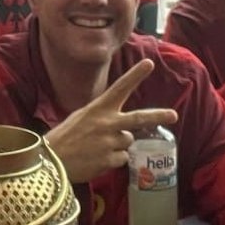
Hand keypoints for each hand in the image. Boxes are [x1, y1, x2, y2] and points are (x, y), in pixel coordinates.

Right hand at [43, 59, 178, 183]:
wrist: (50, 161)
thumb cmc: (65, 138)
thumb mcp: (81, 118)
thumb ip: (103, 118)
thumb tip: (125, 129)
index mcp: (98, 108)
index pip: (120, 88)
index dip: (135, 75)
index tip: (149, 63)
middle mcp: (107, 123)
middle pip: (139, 118)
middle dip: (158, 116)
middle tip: (173, 115)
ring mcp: (110, 142)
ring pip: (127, 142)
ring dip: (118, 145)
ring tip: (97, 148)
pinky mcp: (110, 160)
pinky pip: (121, 159)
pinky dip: (112, 160)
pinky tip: (96, 160)